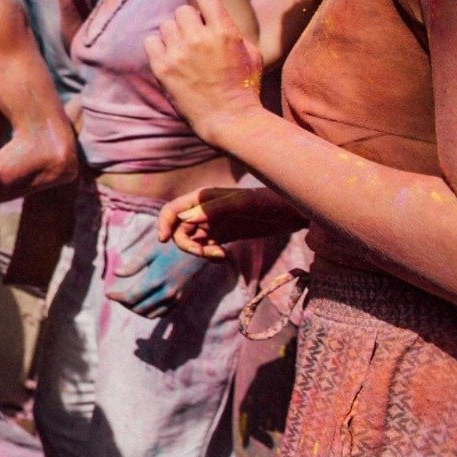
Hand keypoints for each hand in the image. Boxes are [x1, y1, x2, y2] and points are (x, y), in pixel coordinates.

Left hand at [105, 238, 208, 317]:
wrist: (198, 249)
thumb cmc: (171, 246)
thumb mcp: (150, 251)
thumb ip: (133, 265)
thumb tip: (116, 273)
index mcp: (156, 280)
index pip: (131, 297)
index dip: (117, 297)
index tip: (108, 294)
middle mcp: (166, 292)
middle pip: (139, 308)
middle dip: (125, 304)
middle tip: (117, 296)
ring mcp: (175, 297)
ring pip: (151, 314)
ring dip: (137, 310)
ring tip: (128, 300)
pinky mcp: (181, 299)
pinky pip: (163, 313)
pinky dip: (151, 311)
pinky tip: (144, 302)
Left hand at [144, 0, 265, 147]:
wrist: (229, 119)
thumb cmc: (244, 87)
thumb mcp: (252, 53)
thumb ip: (232, 30)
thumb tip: (215, 15)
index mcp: (224, 31)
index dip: (205, 3)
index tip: (206, 15)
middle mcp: (199, 39)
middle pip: (183, 10)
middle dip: (189, 22)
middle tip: (195, 39)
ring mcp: (178, 53)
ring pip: (166, 26)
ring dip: (174, 35)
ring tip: (184, 52)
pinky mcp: (162, 68)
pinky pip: (151, 41)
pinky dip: (159, 47)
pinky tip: (170, 57)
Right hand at [157, 186, 305, 260]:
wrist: (293, 212)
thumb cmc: (269, 202)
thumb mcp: (241, 205)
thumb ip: (212, 210)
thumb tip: (183, 220)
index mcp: (203, 198)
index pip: (172, 210)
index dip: (163, 224)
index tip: (163, 241)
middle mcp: (204, 210)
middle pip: (179, 230)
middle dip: (188, 245)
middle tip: (210, 255)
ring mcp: (213, 224)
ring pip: (192, 241)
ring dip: (201, 253)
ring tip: (222, 257)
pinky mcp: (224, 235)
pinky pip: (206, 248)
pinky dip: (210, 256)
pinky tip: (226, 258)